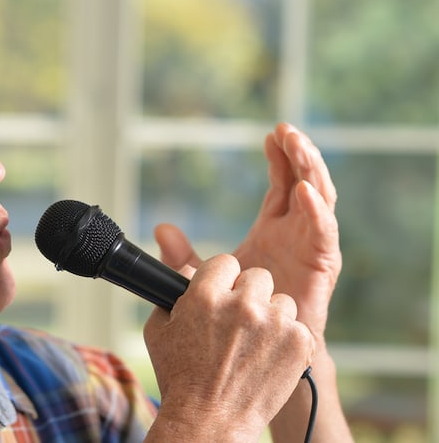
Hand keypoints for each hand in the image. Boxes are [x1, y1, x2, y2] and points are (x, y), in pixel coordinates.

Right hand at [143, 254, 313, 441]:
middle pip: (258, 277)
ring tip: (254, 343)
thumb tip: (189, 273)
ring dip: (271, 316)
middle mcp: (242, 304)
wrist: (210, 420)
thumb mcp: (159, 330)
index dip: (222, 279)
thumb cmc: (180, 378)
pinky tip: (268, 357)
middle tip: (239, 322)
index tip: (222, 296)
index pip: (225, 262)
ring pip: (282, 300)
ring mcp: (274, 323)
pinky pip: (298, 325)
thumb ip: (173, 295)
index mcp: (206, 296)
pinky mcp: (298, 342)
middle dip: (249, 295)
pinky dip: (287, 340)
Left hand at [155, 123, 340, 338]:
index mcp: (274, 229)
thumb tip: (160, 229)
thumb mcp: (208, 279)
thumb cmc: (242, 315)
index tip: (269, 135)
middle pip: (305, 182)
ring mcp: (312, 247)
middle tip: (286, 130)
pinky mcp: (321, 266)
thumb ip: (184, 256)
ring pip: (320, 199)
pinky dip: (316, 210)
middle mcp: (297, 232)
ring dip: (311, 171)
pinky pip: (322, 233)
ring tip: (297, 146)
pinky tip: (305, 191)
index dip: (279, 158)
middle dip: (299, 154)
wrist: (264, 354)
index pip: (281, 184)